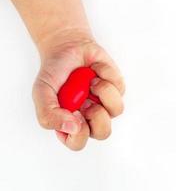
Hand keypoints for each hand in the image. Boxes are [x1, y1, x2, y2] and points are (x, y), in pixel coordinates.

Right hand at [33, 31, 124, 150]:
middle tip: (85, 101)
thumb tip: (71, 128)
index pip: (78, 143)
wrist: (68, 47)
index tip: (75, 113)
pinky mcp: (117, 89)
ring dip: (103, 92)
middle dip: (97, 116)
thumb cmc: (55, 72)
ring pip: (116, 110)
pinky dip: (104, 74)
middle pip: (103, 133)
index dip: (79, 132)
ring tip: (90, 82)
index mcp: (70, 123)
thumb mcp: (42, 92)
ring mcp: (105, 103)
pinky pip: (118, 87)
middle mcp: (89, 117)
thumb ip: (48, 114)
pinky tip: (94, 69)